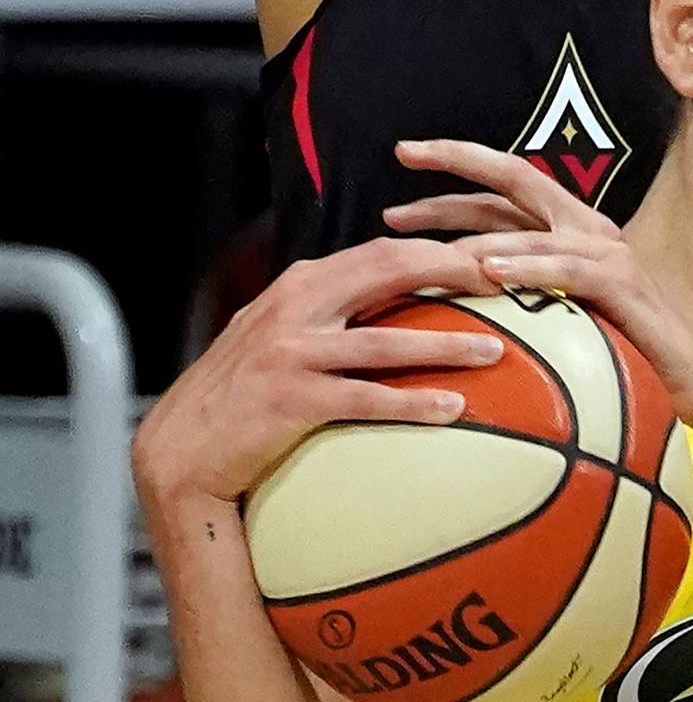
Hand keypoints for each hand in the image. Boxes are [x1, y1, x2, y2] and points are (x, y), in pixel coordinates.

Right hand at [133, 237, 501, 513]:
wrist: (179, 450)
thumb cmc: (240, 393)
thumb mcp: (280, 336)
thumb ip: (331, 312)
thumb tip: (397, 301)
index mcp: (301, 285)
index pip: (383, 252)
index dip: (439, 250)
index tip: (488, 259)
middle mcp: (296, 308)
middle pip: (389, 272)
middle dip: (452, 271)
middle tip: (505, 285)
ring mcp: (291, 354)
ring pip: (387, 341)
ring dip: (447, 345)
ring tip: (497, 351)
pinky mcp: (290, 401)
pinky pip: (366, 399)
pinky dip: (412, 403)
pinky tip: (453, 410)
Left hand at [387, 139, 692, 421]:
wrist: (691, 378)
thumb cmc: (622, 352)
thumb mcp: (558, 316)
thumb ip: (516, 295)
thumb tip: (446, 296)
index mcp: (568, 229)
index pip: (504, 187)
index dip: (454, 170)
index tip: (402, 162)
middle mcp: (586, 226)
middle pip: (513, 178)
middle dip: (455, 162)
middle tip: (401, 162)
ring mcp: (606, 250)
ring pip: (530, 226)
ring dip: (475, 234)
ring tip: (426, 246)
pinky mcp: (622, 281)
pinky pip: (566, 268)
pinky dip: (527, 266)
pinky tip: (490, 272)